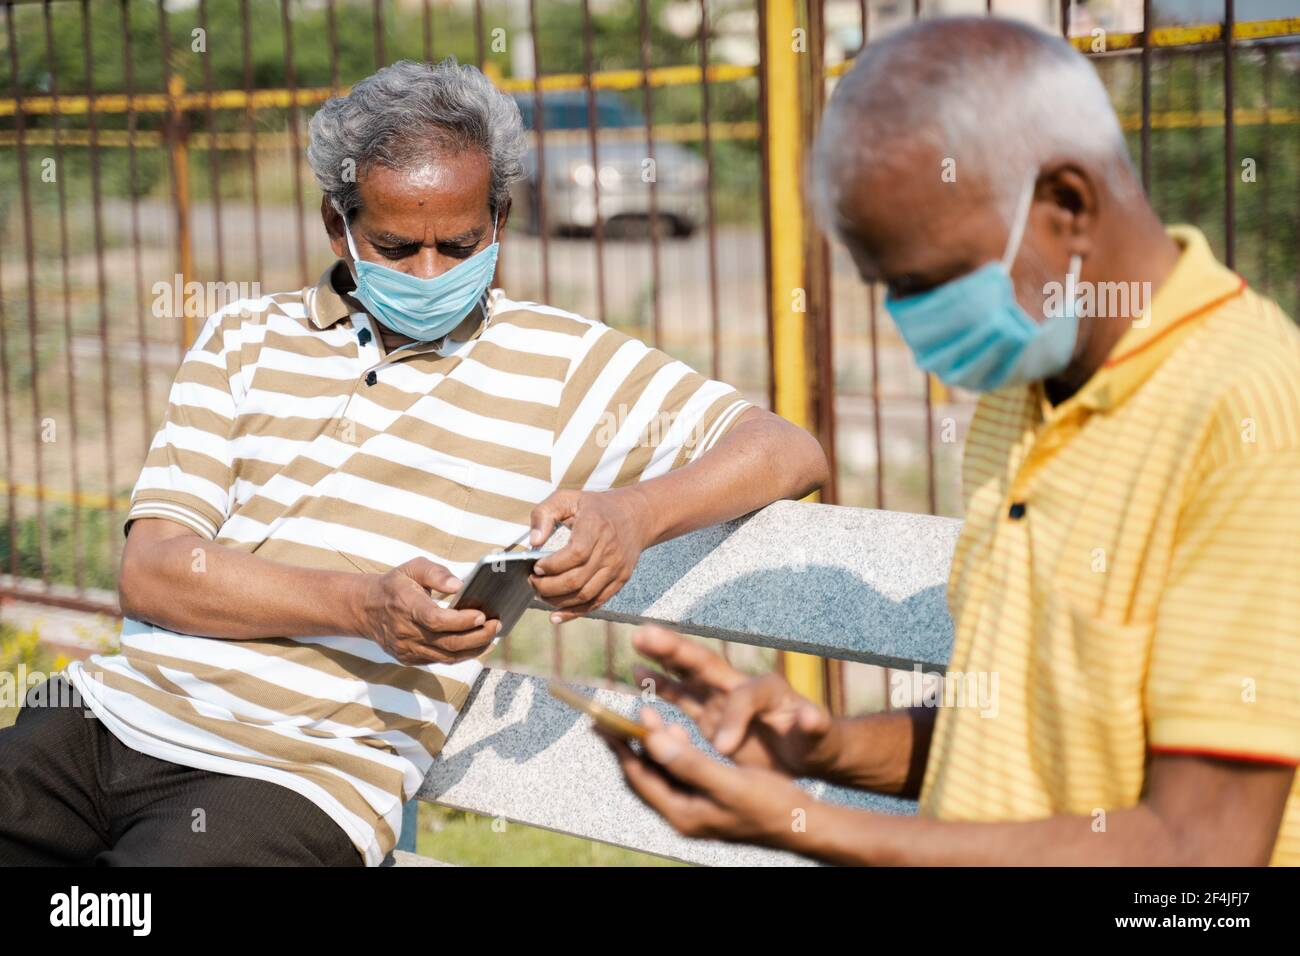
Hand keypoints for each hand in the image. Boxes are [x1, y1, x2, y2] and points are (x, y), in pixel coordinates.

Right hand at [354, 558, 499, 664]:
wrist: (366, 609)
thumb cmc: (395, 585)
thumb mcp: (413, 568)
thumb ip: (436, 573)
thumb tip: (459, 585)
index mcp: (406, 606)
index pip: (436, 620)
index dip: (461, 621)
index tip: (482, 615)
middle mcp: (405, 632)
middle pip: (447, 642)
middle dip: (477, 636)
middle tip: (496, 625)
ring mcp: (407, 649)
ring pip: (447, 657)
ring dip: (474, 648)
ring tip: (491, 635)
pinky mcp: (409, 659)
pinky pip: (440, 661)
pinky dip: (461, 655)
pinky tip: (475, 644)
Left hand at [528, 487, 651, 623]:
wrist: (636, 516)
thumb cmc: (595, 507)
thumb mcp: (567, 498)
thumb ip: (544, 514)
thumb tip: (534, 541)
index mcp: (596, 527)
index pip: (575, 554)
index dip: (552, 565)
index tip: (536, 566)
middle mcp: (610, 550)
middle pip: (577, 579)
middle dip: (548, 587)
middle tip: (532, 582)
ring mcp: (617, 568)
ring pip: (585, 595)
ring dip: (558, 601)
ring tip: (541, 594)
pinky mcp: (620, 580)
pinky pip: (596, 603)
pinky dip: (574, 612)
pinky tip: (556, 615)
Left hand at [601, 709, 811, 847]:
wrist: (802, 824)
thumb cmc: (770, 804)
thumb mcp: (728, 781)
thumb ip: (689, 762)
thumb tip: (652, 740)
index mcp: (683, 814)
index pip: (639, 777)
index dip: (620, 748)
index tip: (603, 721)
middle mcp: (683, 814)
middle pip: (643, 776)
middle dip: (627, 746)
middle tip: (610, 717)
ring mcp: (694, 809)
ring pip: (659, 773)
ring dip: (650, 745)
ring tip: (642, 717)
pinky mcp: (706, 801)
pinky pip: (676, 773)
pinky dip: (670, 750)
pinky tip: (675, 731)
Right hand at [632, 625, 841, 778]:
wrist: (806, 750)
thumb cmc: (816, 742)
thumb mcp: (820, 737)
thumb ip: (816, 725)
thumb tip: (810, 716)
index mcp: (767, 690)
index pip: (744, 696)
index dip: (733, 717)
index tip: (725, 747)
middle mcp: (739, 686)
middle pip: (705, 661)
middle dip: (676, 648)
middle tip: (645, 633)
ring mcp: (721, 698)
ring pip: (687, 673)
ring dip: (662, 657)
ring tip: (636, 641)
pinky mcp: (709, 714)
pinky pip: (680, 695)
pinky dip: (658, 683)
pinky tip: (635, 671)